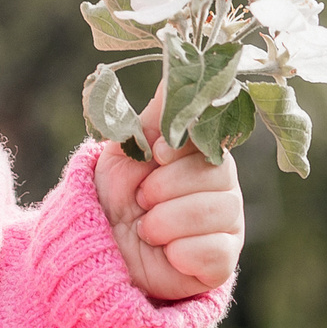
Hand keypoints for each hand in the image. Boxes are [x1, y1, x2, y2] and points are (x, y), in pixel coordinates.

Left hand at [93, 86, 243, 300]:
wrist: (100, 249)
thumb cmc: (113, 195)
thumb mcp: (127, 149)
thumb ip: (157, 116)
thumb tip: (176, 64)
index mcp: (200, 155)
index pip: (214, 138)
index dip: (183, 148)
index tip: (157, 155)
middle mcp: (221, 187)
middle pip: (218, 175)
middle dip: (165, 188)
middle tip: (141, 200)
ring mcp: (226, 226)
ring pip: (219, 212)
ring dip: (168, 222)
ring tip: (147, 228)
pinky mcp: (221, 263)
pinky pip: (216, 252)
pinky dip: (180, 253)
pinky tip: (166, 253)